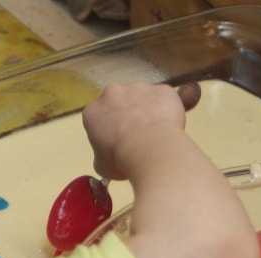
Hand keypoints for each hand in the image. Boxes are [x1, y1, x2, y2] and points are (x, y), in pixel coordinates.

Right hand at [82, 82, 198, 179]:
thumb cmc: (122, 158)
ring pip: (143, 98)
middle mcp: (112, 93)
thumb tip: (107, 159)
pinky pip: (164, 99)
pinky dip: (167, 111)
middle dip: (127, 115)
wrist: (150, 149)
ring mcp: (138, 88)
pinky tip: (168, 128)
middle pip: (119, 102)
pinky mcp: (161, 89)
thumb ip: (101, 155)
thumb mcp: (101, 165)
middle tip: (136, 137)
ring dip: (147, 111)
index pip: (98, 117)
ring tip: (154, 134)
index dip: (108, 130)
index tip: (115, 141)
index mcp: (93, 111)